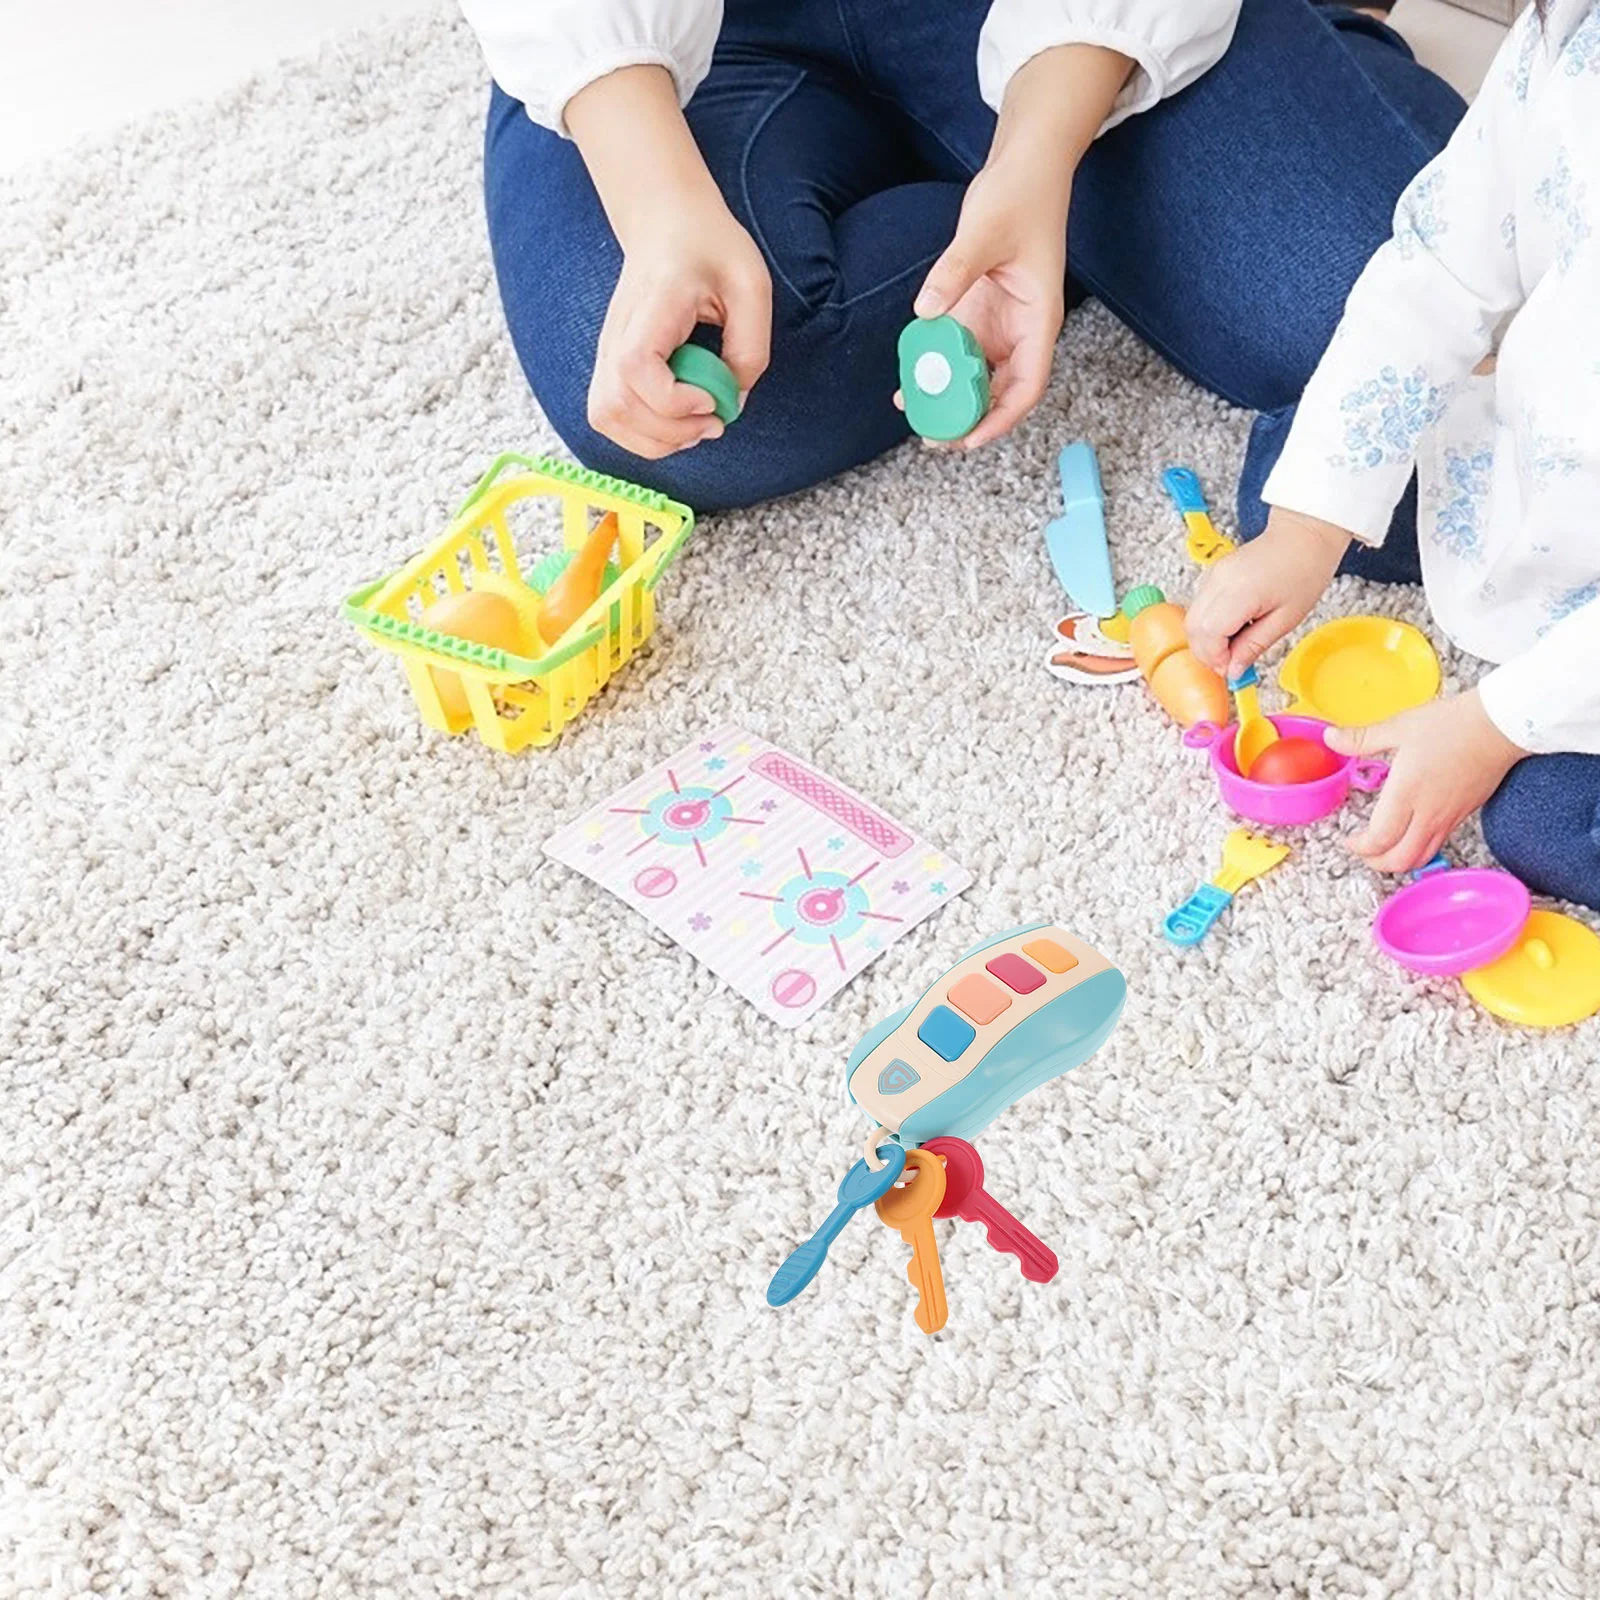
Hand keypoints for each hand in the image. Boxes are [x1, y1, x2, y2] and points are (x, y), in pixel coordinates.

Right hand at [566, 65, 771, 459]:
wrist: (667, 222)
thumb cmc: (711, 249)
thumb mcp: (751, 287)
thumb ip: (751, 347)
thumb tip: (733, 402)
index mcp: (654, 304)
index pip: (636, 367)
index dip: (672, 401)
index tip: (711, 400)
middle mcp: (618, 331)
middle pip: (616, 405)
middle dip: (670, 432)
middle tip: (713, 422)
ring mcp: (607, 349)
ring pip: (606, 417)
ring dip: (654, 440)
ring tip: (694, 427)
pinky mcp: (608, 364)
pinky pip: (609, 416)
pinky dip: (642, 435)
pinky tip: (675, 424)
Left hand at [904, 43, 1132, 450]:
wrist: (1023, 167)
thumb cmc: (1020, 196)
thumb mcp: (984, 232)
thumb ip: (954, 272)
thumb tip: (925, 311)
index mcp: (1039, 320)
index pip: (1027, 386)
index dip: (1001, 419)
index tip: (970, 439)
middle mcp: (1022, 330)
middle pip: (1000, 393)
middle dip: (969, 421)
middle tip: (932, 438)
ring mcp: (999, 324)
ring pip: (976, 377)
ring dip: (949, 399)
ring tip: (915, 415)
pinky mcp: (979, 312)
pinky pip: (957, 352)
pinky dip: (937, 369)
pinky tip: (909, 380)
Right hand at [1186, 508, 1352, 677]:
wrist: (1304, 536)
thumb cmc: (1304, 571)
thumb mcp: (1286, 619)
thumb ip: (1254, 646)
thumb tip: (1234, 670)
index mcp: (1240, 592)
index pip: (1208, 635)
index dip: (1216, 658)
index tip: (1232, 669)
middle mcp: (1219, 581)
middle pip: (1193, 628)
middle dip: (1207, 652)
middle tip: (1231, 662)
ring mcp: (1212, 575)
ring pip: (1192, 619)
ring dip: (1207, 639)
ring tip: (1235, 644)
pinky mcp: (1212, 574)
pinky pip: (1199, 606)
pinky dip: (1209, 624)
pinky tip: (1232, 626)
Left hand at [1326, 690, 1526, 872]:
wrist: (1501, 725)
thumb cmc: (1453, 724)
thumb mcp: (1400, 727)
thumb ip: (1362, 739)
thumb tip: (1331, 738)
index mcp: (1406, 793)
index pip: (1379, 839)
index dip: (1359, 847)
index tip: (1348, 839)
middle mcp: (1428, 813)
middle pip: (1399, 860)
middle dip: (1375, 862)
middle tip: (1362, 849)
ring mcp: (1448, 818)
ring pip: (1421, 858)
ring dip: (1397, 861)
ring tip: (1383, 847)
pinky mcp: (1464, 815)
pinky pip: (1438, 844)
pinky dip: (1418, 850)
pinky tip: (1409, 833)